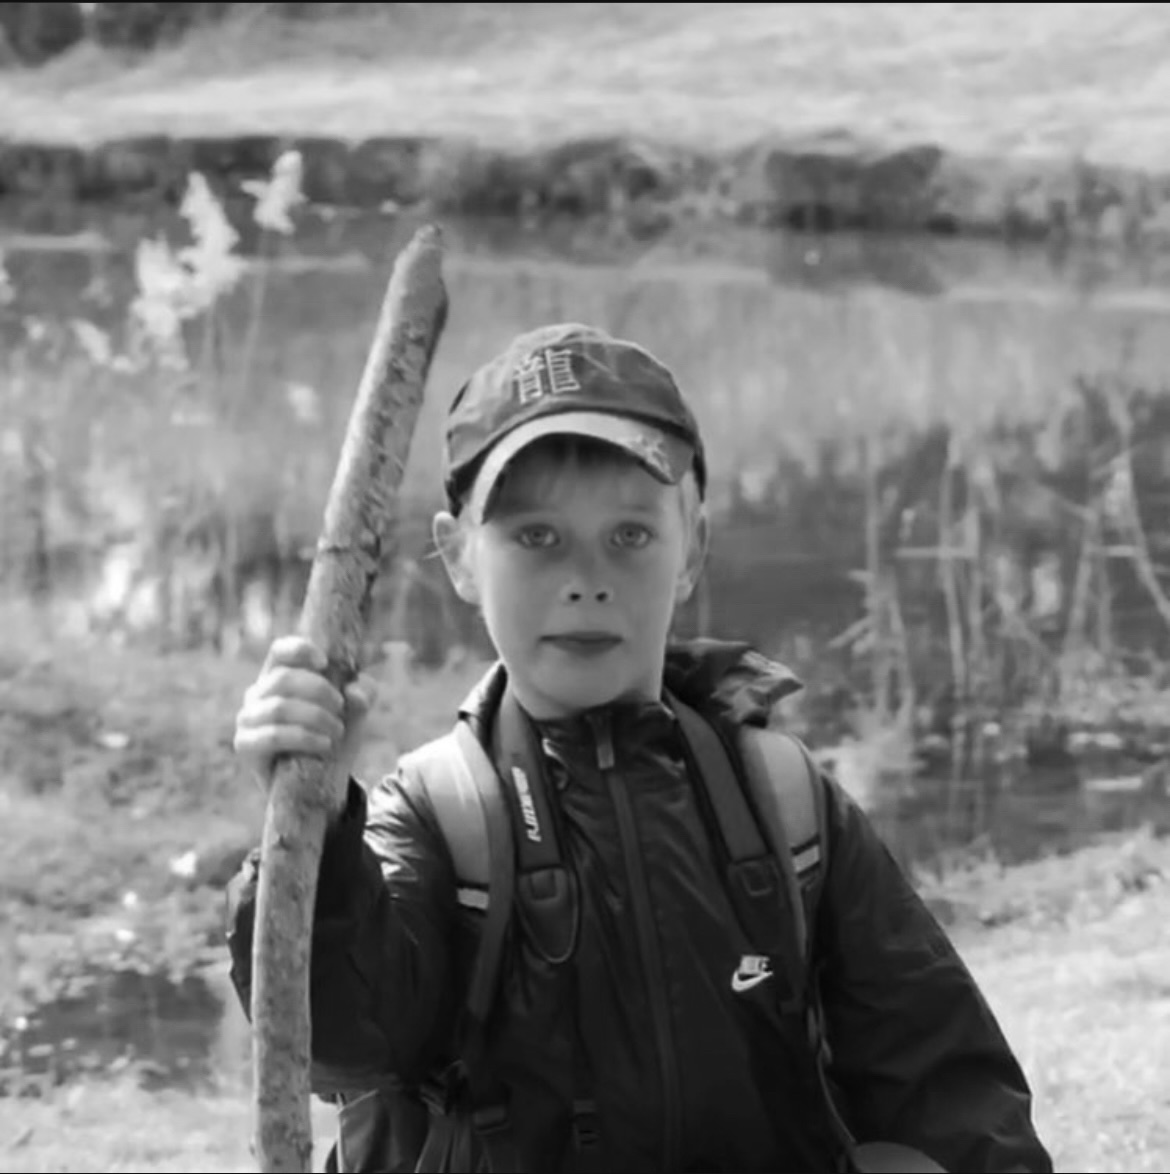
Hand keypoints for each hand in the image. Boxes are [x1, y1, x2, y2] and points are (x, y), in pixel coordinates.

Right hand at [233, 635, 378, 810]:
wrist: (320, 781)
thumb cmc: (332, 735)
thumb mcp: (355, 711)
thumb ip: (364, 693)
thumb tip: (354, 692)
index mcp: (280, 675)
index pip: (280, 650)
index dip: (300, 650)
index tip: (325, 662)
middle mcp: (258, 693)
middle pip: (283, 678)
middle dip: (320, 691)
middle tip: (340, 708)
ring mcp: (247, 718)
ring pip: (279, 707)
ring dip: (315, 717)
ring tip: (336, 731)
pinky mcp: (245, 744)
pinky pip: (273, 735)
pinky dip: (304, 738)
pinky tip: (323, 744)